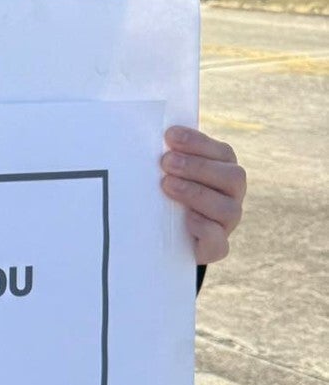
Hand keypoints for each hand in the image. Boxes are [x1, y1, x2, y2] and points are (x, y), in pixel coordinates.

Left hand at [160, 126, 245, 263]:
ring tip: (167, 185)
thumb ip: (169, 156)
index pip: (222, 153)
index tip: (169, 136)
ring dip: (197, 194)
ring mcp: (227, 223)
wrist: (166, 239)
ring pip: (228, 209)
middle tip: (165, 162)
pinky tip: (186, 219)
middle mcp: (232, 195)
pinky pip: (219, 241)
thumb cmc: (167, 195)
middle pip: (233, 177)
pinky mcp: (216, 249)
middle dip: (198, 167)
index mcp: (225, 171)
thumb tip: (150, 135)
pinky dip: (204, 228)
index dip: (198, 143)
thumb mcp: (168, 173)